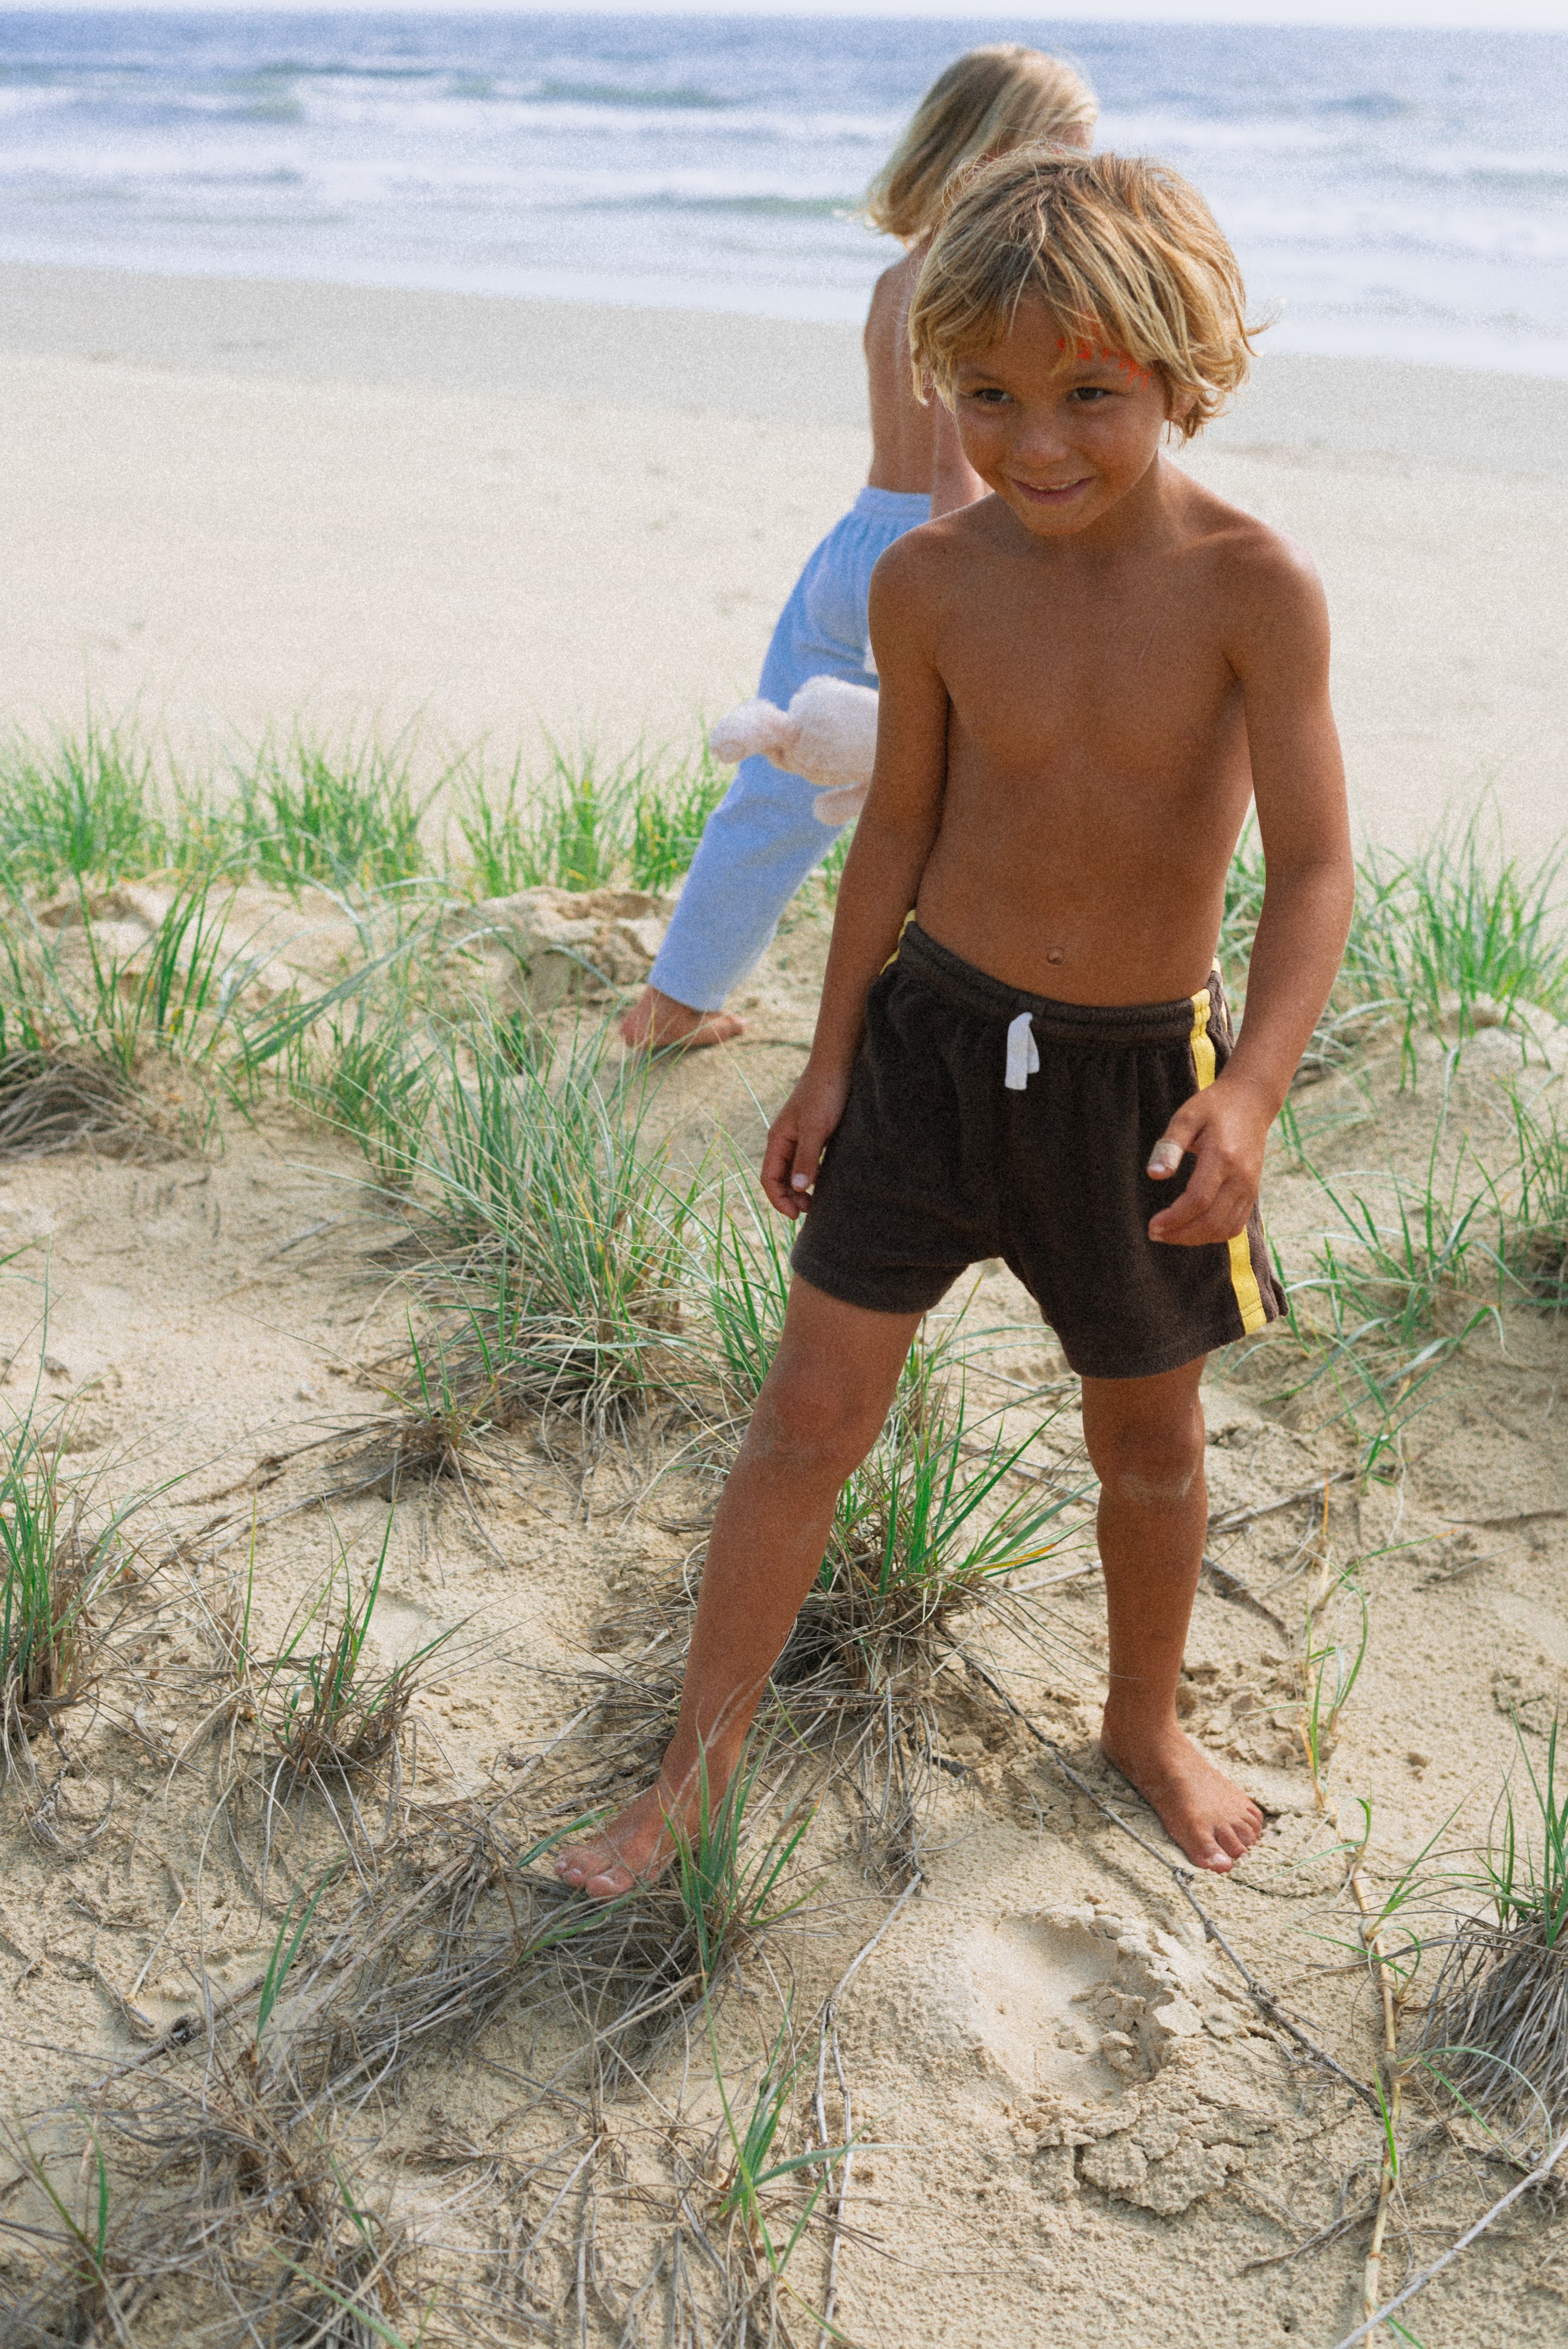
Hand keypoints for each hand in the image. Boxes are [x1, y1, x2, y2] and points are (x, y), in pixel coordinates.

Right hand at [761, 1064, 850, 1217]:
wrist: (837, 1065)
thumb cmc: (825, 1094)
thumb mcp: (817, 1128)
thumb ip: (806, 1158)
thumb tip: (797, 1187)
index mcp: (778, 1139)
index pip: (769, 1178)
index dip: (779, 1200)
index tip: (796, 1215)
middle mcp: (784, 1139)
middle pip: (778, 1177)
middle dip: (789, 1198)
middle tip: (810, 1211)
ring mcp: (798, 1136)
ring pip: (792, 1170)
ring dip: (800, 1188)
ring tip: (816, 1201)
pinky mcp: (813, 1132)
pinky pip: (806, 1160)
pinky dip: (811, 1175)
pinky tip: (825, 1181)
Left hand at [1146, 1073, 1272, 1247]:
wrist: (1251, 1102)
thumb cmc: (1213, 1108)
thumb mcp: (1186, 1117)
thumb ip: (1170, 1145)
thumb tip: (1155, 1175)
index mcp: (1223, 1157)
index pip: (1198, 1200)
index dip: (1174, 1219)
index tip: (1152, 1225)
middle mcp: (1241, 1176)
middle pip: (1212, 1221)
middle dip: (1181, 1234)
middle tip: (1155, 1234)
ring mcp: (1251, 1186)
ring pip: (1225, 1228)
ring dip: (1196, 1239)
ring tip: (1170, 1235)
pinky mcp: (1253, 1192)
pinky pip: (1236, 1225)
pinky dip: (1214, 1235)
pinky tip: (1193, 1231)